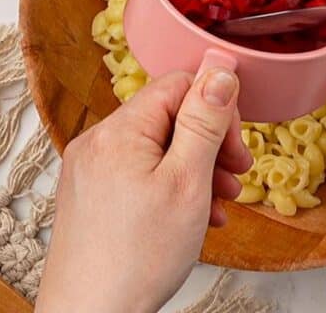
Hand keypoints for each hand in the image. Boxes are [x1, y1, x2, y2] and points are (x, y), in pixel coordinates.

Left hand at [35, 69, 252, 312]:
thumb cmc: (137, 258)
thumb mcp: (187, 182)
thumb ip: (204, 121)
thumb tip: (220, 68)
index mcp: (119, 131)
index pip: (178, 85)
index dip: (216, 111)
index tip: (236, 146)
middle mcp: (97, 143)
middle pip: (168, 118)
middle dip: (208, 144)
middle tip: (235, 176)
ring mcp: (90, 170)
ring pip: (156, 149)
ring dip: (195, 170)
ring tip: (217, 203)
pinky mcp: (89, 195)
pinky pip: (138, 174)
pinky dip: (170, 188)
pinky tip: (191, 217)